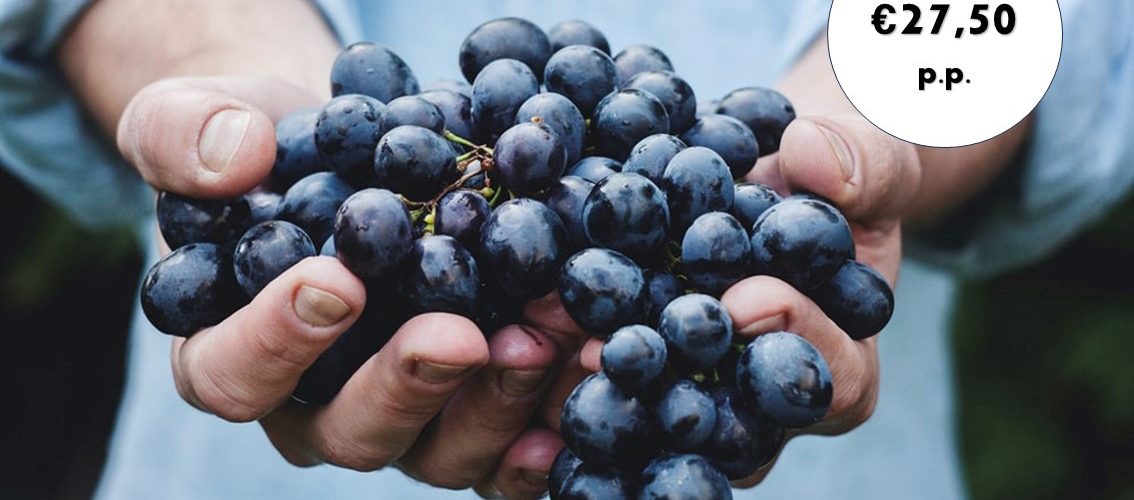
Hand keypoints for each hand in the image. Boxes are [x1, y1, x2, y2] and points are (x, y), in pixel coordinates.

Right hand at [118, 75, 578, 498]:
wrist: (348, 154)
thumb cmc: (263, 149)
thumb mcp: (197, 118)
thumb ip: (185, 136)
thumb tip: (235, 159)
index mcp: (229, 353)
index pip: (233, 375)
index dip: (277, 342)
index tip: (336, 282)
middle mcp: (314, 405)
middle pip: (350, 432)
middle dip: (409, 386)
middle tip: (460, 335)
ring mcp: (400, 415)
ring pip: (439, 449)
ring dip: (496, 401)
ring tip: (546, 337)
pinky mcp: (467, 408)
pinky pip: (506, 444)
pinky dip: (546, 420)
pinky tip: (583, 375)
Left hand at [566, 113, 921, 487]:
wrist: (775, 181)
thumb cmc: (836, 179)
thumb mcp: (868, 160)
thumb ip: (860, 163)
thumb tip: (814, 157)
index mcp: (841, 365)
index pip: (833, 379)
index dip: (796, 340)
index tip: (748, 299)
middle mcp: (764, 403)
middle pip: (731, 422)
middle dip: (676, 381)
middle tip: (619, 350)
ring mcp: (698, 395)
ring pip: (657, 416)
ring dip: (604, 384)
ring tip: (555, 342)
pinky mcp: (641, 374)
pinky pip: (608, 382)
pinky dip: (564, 358)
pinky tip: (522, 331)